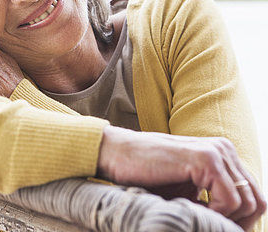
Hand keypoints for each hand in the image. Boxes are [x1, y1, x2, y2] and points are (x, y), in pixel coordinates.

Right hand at [97, 125, 266, 230]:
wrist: (118, 155)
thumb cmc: (149, 176)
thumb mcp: (189, 192)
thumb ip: (213, 201)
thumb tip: (234, 229)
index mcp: (223, 154)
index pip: (253, 196)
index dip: (241, 222)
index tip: (215, 230)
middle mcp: (224, 149)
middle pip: (257, 200)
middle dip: (237, 224)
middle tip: (209, 229)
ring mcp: (216, 151)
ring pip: (248, 202)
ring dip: (224, 220)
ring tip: (196, 217)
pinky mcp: (205, 158)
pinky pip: (230, 200)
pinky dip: (215, 215)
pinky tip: (191, 210)